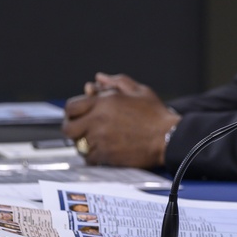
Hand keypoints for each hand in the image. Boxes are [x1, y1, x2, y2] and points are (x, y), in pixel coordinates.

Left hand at [62, 72, 179, 167]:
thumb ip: (117, 82)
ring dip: (84, 142)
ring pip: (78, 144)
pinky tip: (105, 150)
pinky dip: (93, 155)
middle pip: (68, 128)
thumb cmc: (156, 114)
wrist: (168, 137)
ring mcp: (99, 139)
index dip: (73, 111)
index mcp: (103, 102)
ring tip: (98, 140)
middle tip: (83, 129)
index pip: (71, 107)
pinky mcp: (104, 156)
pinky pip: (88, 158)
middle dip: (74, 128)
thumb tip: (98, 79)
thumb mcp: (140, 91)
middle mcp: (97, 121)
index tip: (79, 115)